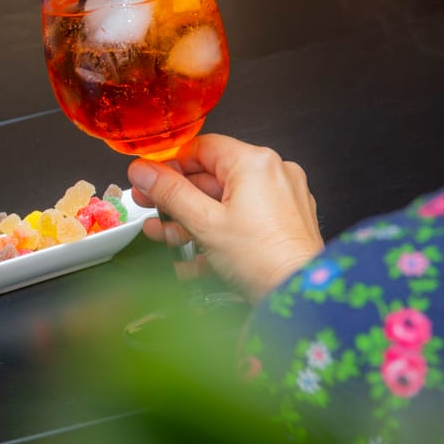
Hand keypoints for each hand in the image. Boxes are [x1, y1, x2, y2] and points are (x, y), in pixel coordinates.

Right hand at [127, 134, 323, 299]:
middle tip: (152, 210)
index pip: (201, 148)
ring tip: (168, 237)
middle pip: (211, 177)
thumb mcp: (204, 222)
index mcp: (255, 162)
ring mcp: (282, 199)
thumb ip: (169, 192)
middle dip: (177, 199)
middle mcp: (274, 174)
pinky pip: (243, 219)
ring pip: (225, 202)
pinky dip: (218, 232)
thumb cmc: (264, 259)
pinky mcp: (285, 223)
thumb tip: (144, 171)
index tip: (148, 180)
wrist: (299, 296)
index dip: (169, 165)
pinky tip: (195, 255)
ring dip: (192, 220)